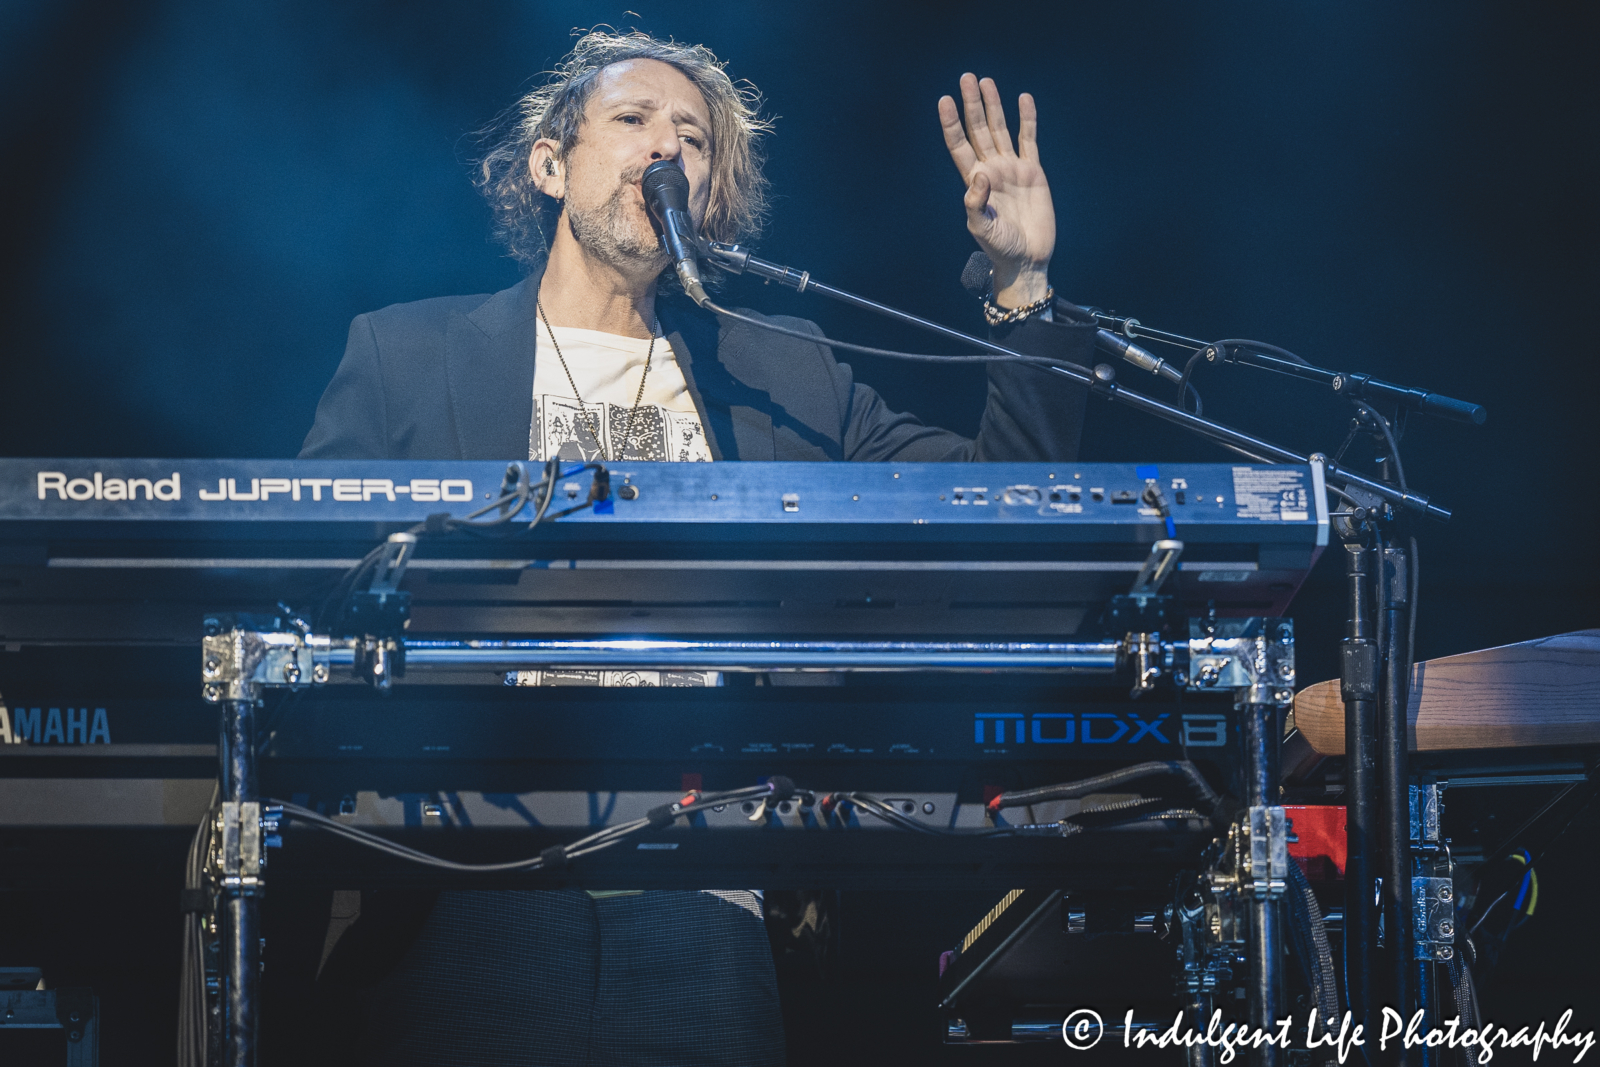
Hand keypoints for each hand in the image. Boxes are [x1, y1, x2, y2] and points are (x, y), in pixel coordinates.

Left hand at [938, 74, 1054, 307]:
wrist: (1027, 258)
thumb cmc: (1000, 247)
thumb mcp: (982, 229)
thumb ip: (975, 203)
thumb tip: (979, 174)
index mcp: (974, 181)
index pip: (959, 145)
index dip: (951, 123)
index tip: (944, 100)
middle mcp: (991, 170)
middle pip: (978, 130)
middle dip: (972, 105)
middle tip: (967, 78)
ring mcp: (1011, 169)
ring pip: (1000, 130)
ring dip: (994, 106)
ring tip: (986, 82)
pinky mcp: (1032, 172)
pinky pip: (1028, 139)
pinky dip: (1026, 119)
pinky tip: (1023, 99)